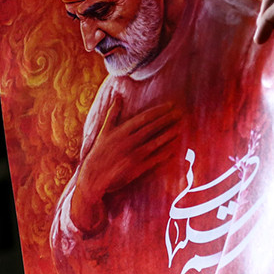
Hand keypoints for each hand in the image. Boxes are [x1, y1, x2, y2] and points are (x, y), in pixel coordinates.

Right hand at [72, 96, 181, 233]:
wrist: (93, 177)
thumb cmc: (99, 153)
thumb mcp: (104, 131)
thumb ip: (113, 113)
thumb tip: (118, 96)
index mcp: (121, 131)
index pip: (144, 118)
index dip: (158, 111)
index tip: (170, 105)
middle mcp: (128, 142)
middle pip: (152, 128)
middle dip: (167, 119)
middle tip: (180, 113)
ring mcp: (133, 155)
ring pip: (155, 142)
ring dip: (169, 134)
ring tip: (181, 127)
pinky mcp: (136, 168)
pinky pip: (154, 159)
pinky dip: (164, 154)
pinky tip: (174, 149)